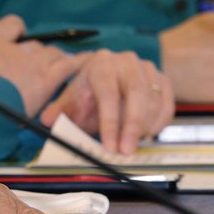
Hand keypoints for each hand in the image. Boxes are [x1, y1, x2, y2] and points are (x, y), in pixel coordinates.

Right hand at [0, 15, 84, 114]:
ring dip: (57, 58)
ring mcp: (32, 63)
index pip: (13, 25)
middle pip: (34, 44)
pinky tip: (91, 60)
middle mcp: (16, 47)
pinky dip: (81, 61)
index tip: (17, 38)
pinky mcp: (45, 81)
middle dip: (36, 52)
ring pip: (53, 53)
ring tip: (65, 64)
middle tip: (36, 66)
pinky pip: (69, 65)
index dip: (16, 31)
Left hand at [39, 49, 174, 154]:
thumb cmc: (90, 92)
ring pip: (154, 101)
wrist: (109, 78)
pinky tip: (145, 135)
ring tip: (131, 144)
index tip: (110, 147)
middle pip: (136, 94)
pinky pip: (167, 105)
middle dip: (131, 127)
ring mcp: (147, 68)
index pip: (108, 93)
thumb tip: (47, 120)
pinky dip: (158, 124)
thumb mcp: (73, 100)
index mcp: (101, 64)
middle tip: (126, 152)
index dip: (109, 122)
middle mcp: (126, 62)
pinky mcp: (162, 80)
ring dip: (144, 128)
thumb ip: (60, 111)